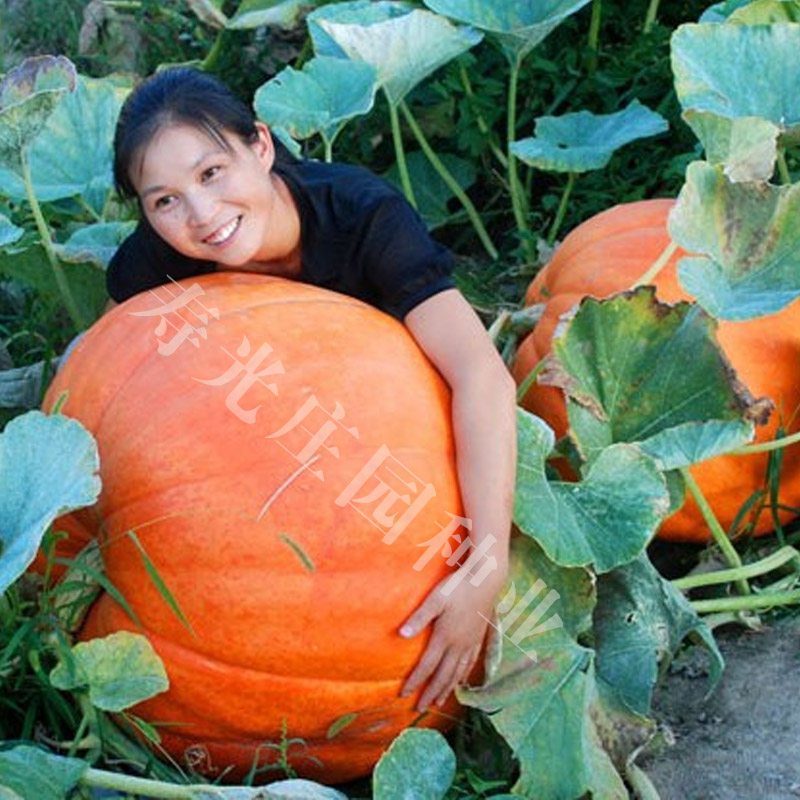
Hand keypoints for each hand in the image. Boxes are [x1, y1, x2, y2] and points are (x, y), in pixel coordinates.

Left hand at [398, 564, 505, 710]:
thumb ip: (419, 618)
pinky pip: (470, 664)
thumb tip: (401, 635)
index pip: (427, 666)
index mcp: (445, 637)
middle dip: (430, 693)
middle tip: (420, 709)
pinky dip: (463, 676)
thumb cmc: (457, 587)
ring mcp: (470, 643)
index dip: (415, 681)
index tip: (404, 695)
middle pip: (442, 676)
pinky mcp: (479, 638)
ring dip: (446, 689)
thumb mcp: (435, 599)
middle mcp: (458, 645)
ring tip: (438, 702)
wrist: (485, 580)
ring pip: (457, 673)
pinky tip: (460, 681)